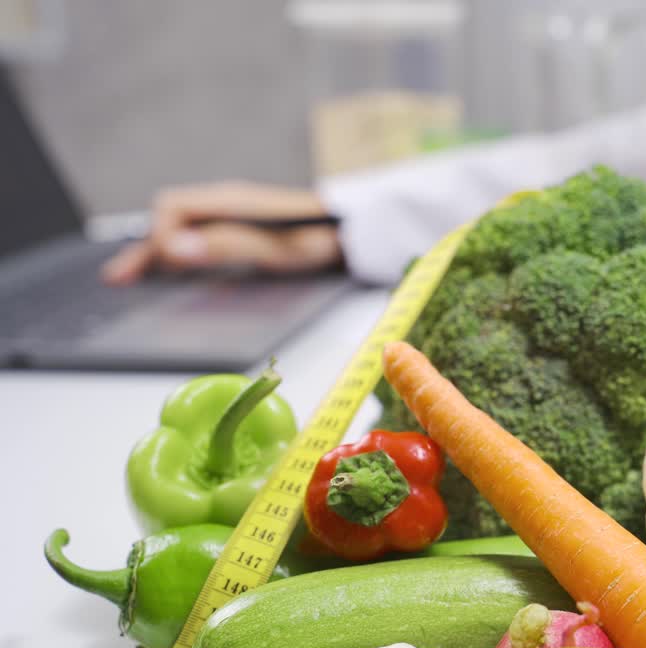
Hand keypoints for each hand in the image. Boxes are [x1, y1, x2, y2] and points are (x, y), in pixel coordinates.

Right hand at [101, 181, 342, 284]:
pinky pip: (203, 234)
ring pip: (184, 226)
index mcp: (229, 201)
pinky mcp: (247, 227)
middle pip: (171, 216)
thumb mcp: (272, 247)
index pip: (171, 210)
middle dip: (146, 245)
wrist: (354, 232)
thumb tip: (173, 249)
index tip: (157, 267)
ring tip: (132, 275)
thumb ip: (223, 245)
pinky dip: (181, 250)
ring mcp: (237, 213)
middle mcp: (228, 202)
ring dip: (158, 249)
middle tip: (120, 278)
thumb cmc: (318, 237)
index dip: (159, 238)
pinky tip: (174, 268)